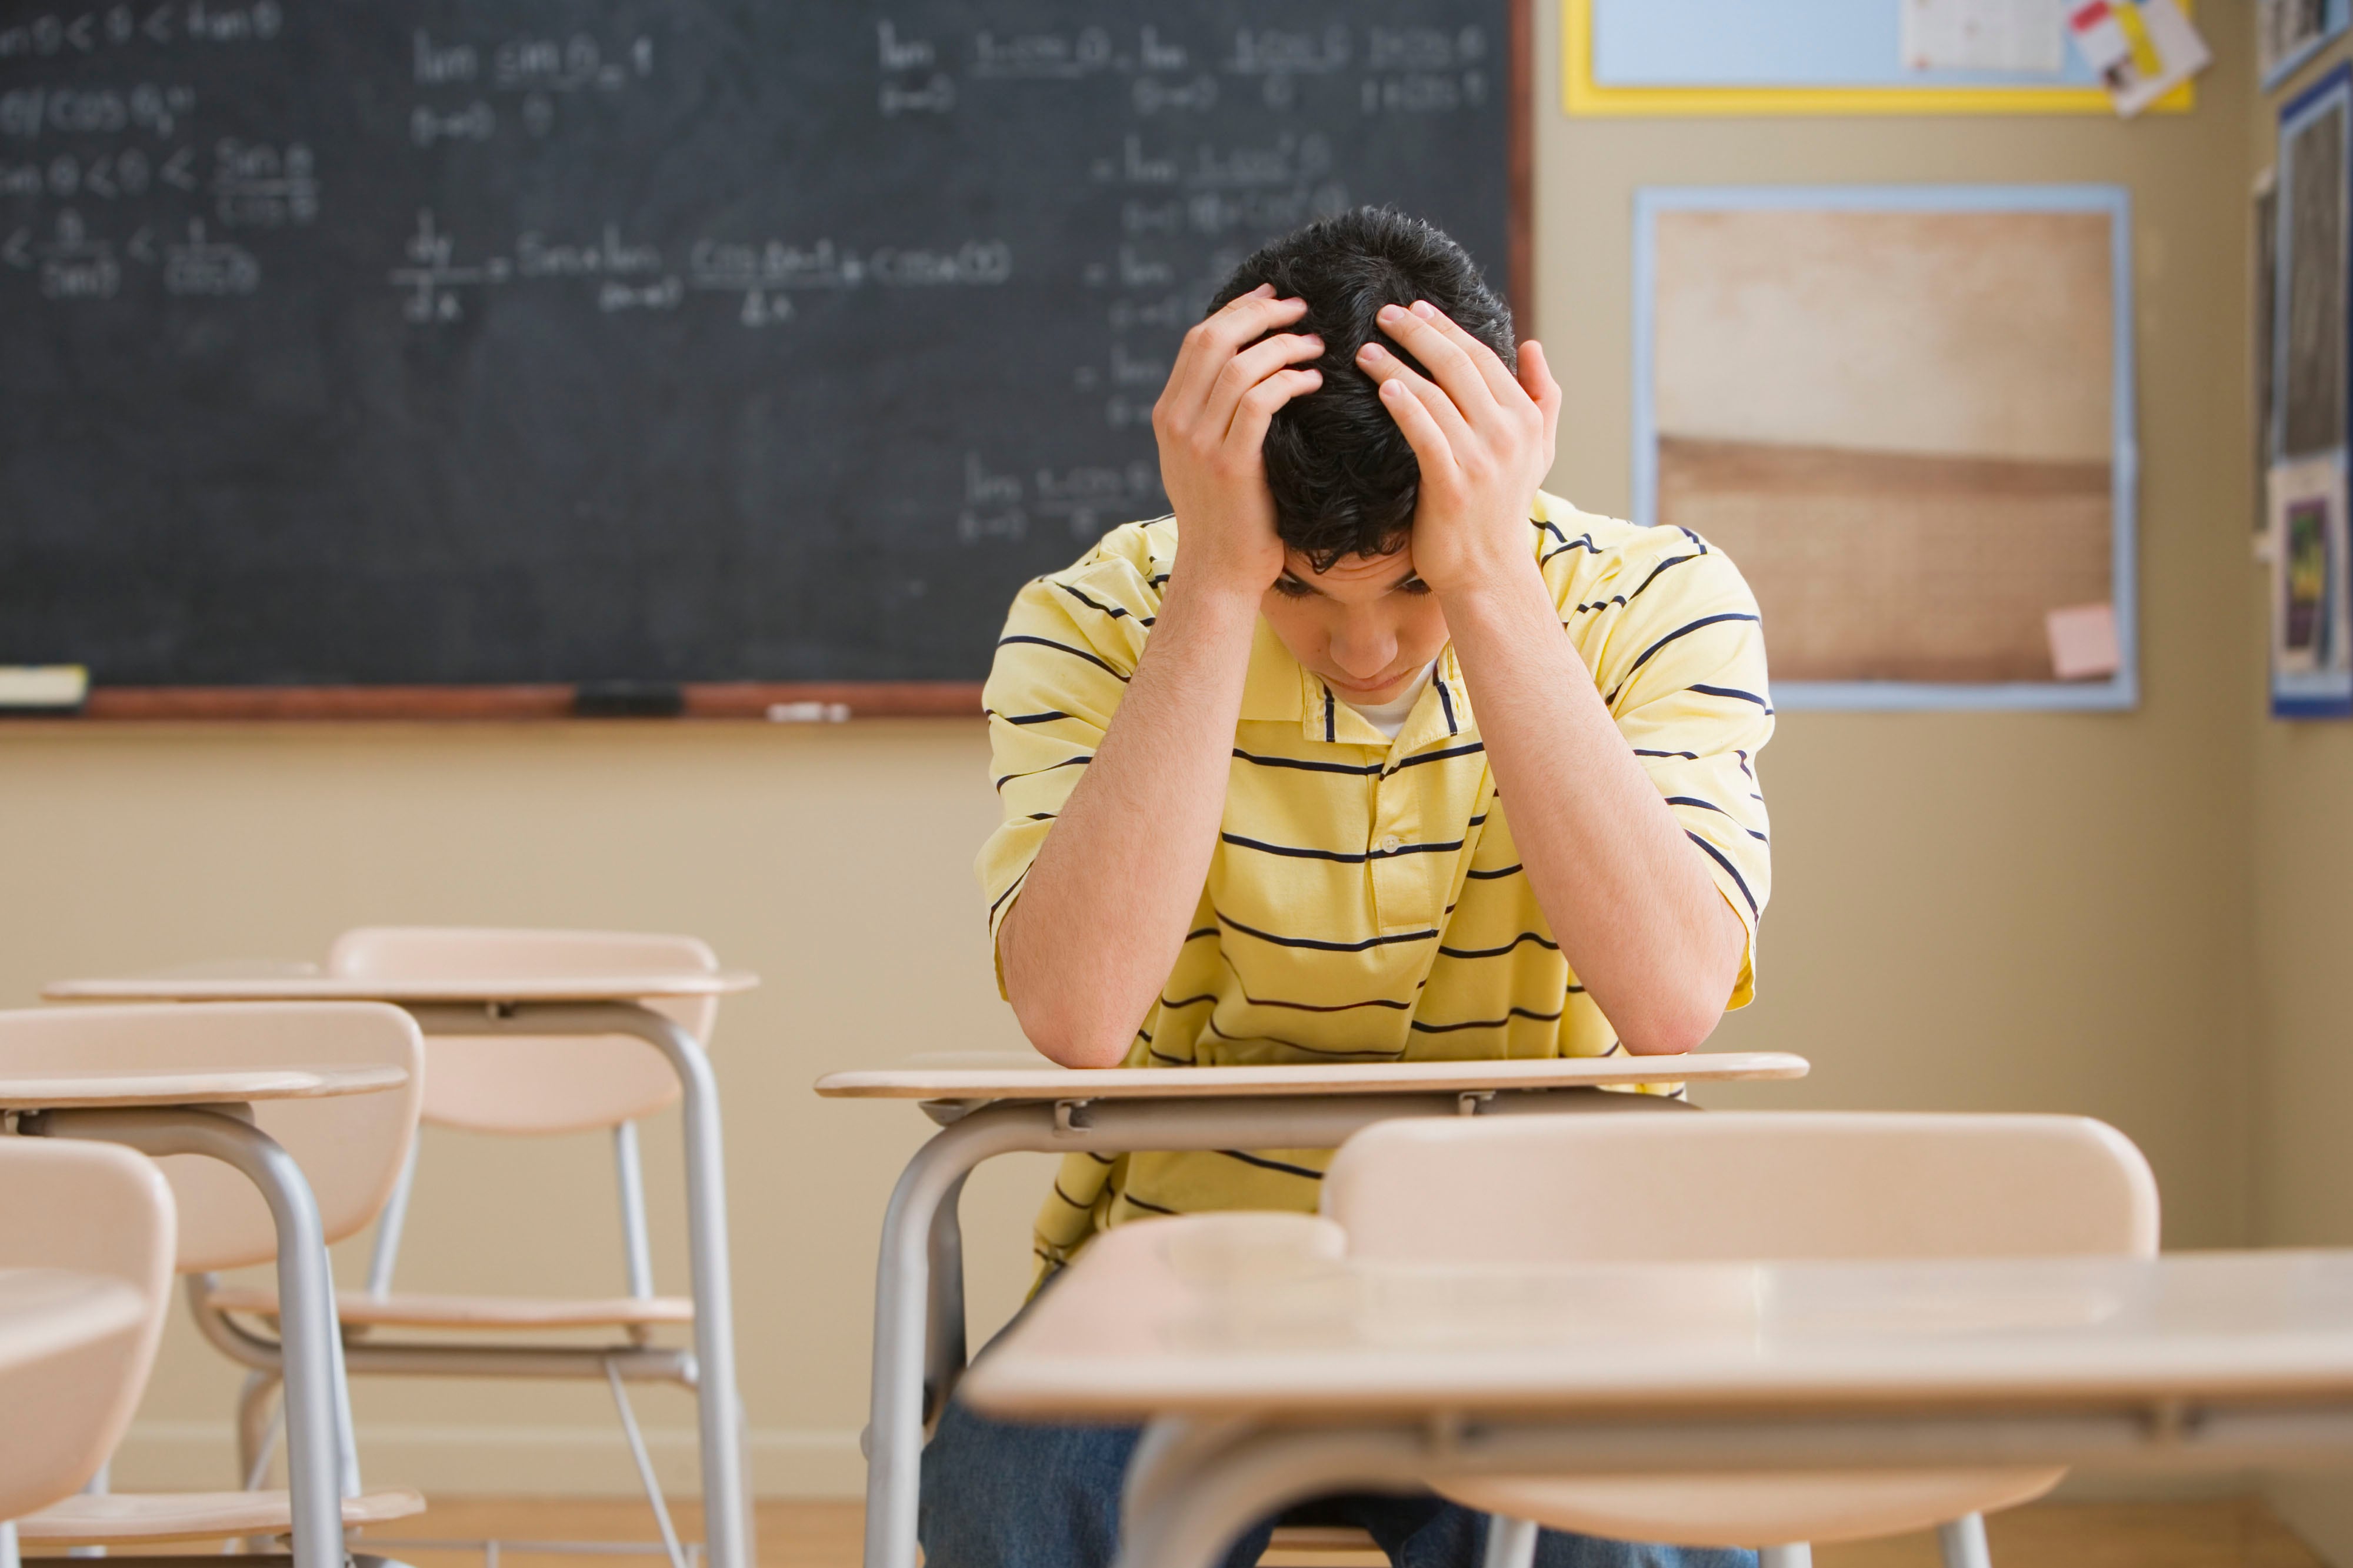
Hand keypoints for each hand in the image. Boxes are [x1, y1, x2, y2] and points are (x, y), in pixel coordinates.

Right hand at [1152, 284, 1323, 598]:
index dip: (1237, 310)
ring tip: (1316, 345)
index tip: (1272, 298)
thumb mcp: (1203, 459)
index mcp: (1168, 415)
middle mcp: (1176, 423)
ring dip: (1283, 346)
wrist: (1219, 572)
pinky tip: (1313, 381)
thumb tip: (1245, 367)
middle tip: (1300, 309)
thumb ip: (1212, 415)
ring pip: (1240, 366)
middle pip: (1213, 339)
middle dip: (1260, 314)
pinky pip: (1262, 402)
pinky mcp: (1231, 465)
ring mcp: (1199, 444)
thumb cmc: (1227, 516)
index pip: (1198, 340)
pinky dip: (1290, 381)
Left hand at [1356, 301, 1560, 597]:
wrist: (1488, 571)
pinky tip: (1381, 387)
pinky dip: (1403, 406)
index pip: (1482, 358)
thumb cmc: (1504, 510)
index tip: (1417, 308)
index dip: (1447, 328)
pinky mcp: (1452, 484)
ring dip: (1397, 365)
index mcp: (1525, 419)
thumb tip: (1533, 345)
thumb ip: (1542, 397)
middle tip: (1384, 314)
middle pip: (1457, 366)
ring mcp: (1481, 459)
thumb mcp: (1539, 451)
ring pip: (1435, 395)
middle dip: (1418, 333)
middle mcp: (1507, 433)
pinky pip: (1424, 434)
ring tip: (1365, 349)